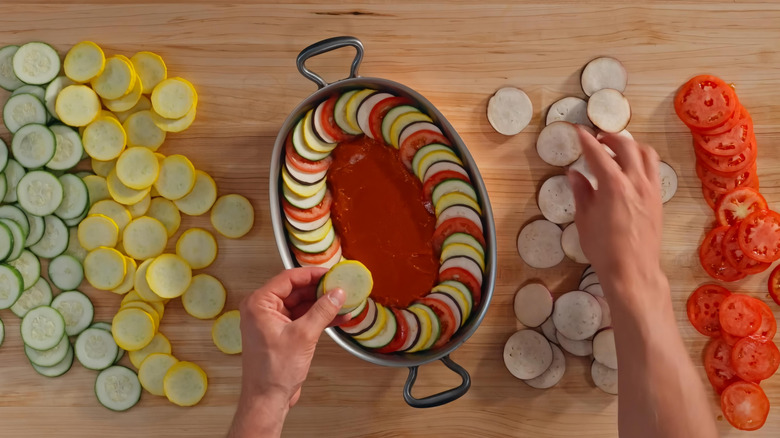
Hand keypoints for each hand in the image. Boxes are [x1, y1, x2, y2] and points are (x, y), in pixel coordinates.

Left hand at [229, 268, 348, 437]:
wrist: (268, 399)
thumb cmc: (273, 371)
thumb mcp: (303, 335)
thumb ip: (322, 311)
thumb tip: (336, 293)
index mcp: (259, 304)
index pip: (288, 279)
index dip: (312, 274)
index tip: (331, 273)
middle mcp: (263, 310)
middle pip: (296, 290)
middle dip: (320, 290)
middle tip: (340, 287)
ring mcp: (273, 322)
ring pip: (302, 304)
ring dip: (322, 304)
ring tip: (344, 302)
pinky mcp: (282, 333)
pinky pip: (303, 318)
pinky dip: (319, 317)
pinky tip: (339, 317)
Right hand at [568, 127, 664, 312]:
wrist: (633, 271)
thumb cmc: (604, 249)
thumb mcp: (584, 220)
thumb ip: (581, 192)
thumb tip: (575, 174)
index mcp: (614, 186)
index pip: (597, 154)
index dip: (586, 140)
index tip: (578, 131)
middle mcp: (636, 182)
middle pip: (626, 146)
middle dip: (610, 138)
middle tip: (597, 139)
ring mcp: (651, 190)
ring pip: (646, 154)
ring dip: (631, 146)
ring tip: (617, 150)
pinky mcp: (658, 199)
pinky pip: (653, 170)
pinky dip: (641, 161)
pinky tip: (630, 170)